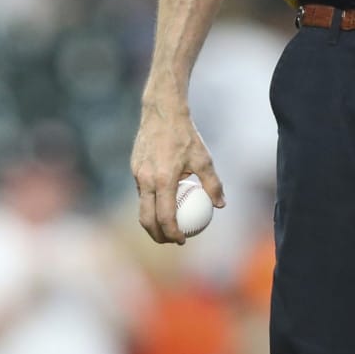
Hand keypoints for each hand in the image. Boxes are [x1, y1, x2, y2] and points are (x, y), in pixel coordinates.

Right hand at [130, 101, 224, 244]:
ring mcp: (137, 174)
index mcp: (163, 180)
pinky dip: (150, 203)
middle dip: (157, 235)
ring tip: (167, 227)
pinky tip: (163, 202)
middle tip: (171, 241)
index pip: (165, 217)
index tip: (182, 240)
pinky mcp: (134, 168)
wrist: (162, 112)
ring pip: (142, 206)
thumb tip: (220, 205)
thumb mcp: (204, 159)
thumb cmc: (186, 136)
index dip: (173, 233)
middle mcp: (146, 180)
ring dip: (152, 221)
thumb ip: (212, 184)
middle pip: (147, 219)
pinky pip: (141, 192)